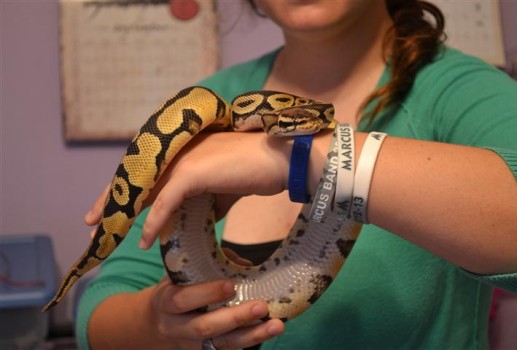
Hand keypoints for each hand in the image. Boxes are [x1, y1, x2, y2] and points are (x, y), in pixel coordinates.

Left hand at [85, 132, 297, 246]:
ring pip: (144, 191)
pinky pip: (165, 202)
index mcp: (184, 150)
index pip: (147, 171)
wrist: (282, 158)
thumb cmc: (257, 170)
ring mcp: (184, 160)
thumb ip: (204, 201)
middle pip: (136, 179)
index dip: (127, 189)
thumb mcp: (224, 188)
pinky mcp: (192, 172)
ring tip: (105, 236)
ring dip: (123, 215)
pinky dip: (153, 222)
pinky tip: (142, 240)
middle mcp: (179, 152)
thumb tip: (192, 219)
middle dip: (112, 202)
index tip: (112, 208)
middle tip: (91, 223)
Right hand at [150, 277, 283, 349]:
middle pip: (205, 327)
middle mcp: (177, 327)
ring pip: (223, 344)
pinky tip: (269, 332)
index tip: (231, 285)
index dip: (207, 293)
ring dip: (252, 336)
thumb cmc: (177, 289)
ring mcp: (192, 345)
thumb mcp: (183, 273)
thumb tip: (244, 264)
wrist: (159, 322)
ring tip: (276, 325)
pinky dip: (251, 341)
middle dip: (235, 317)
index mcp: (166, 302)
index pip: (183, 300)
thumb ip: (210, 265)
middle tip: (261, 306)